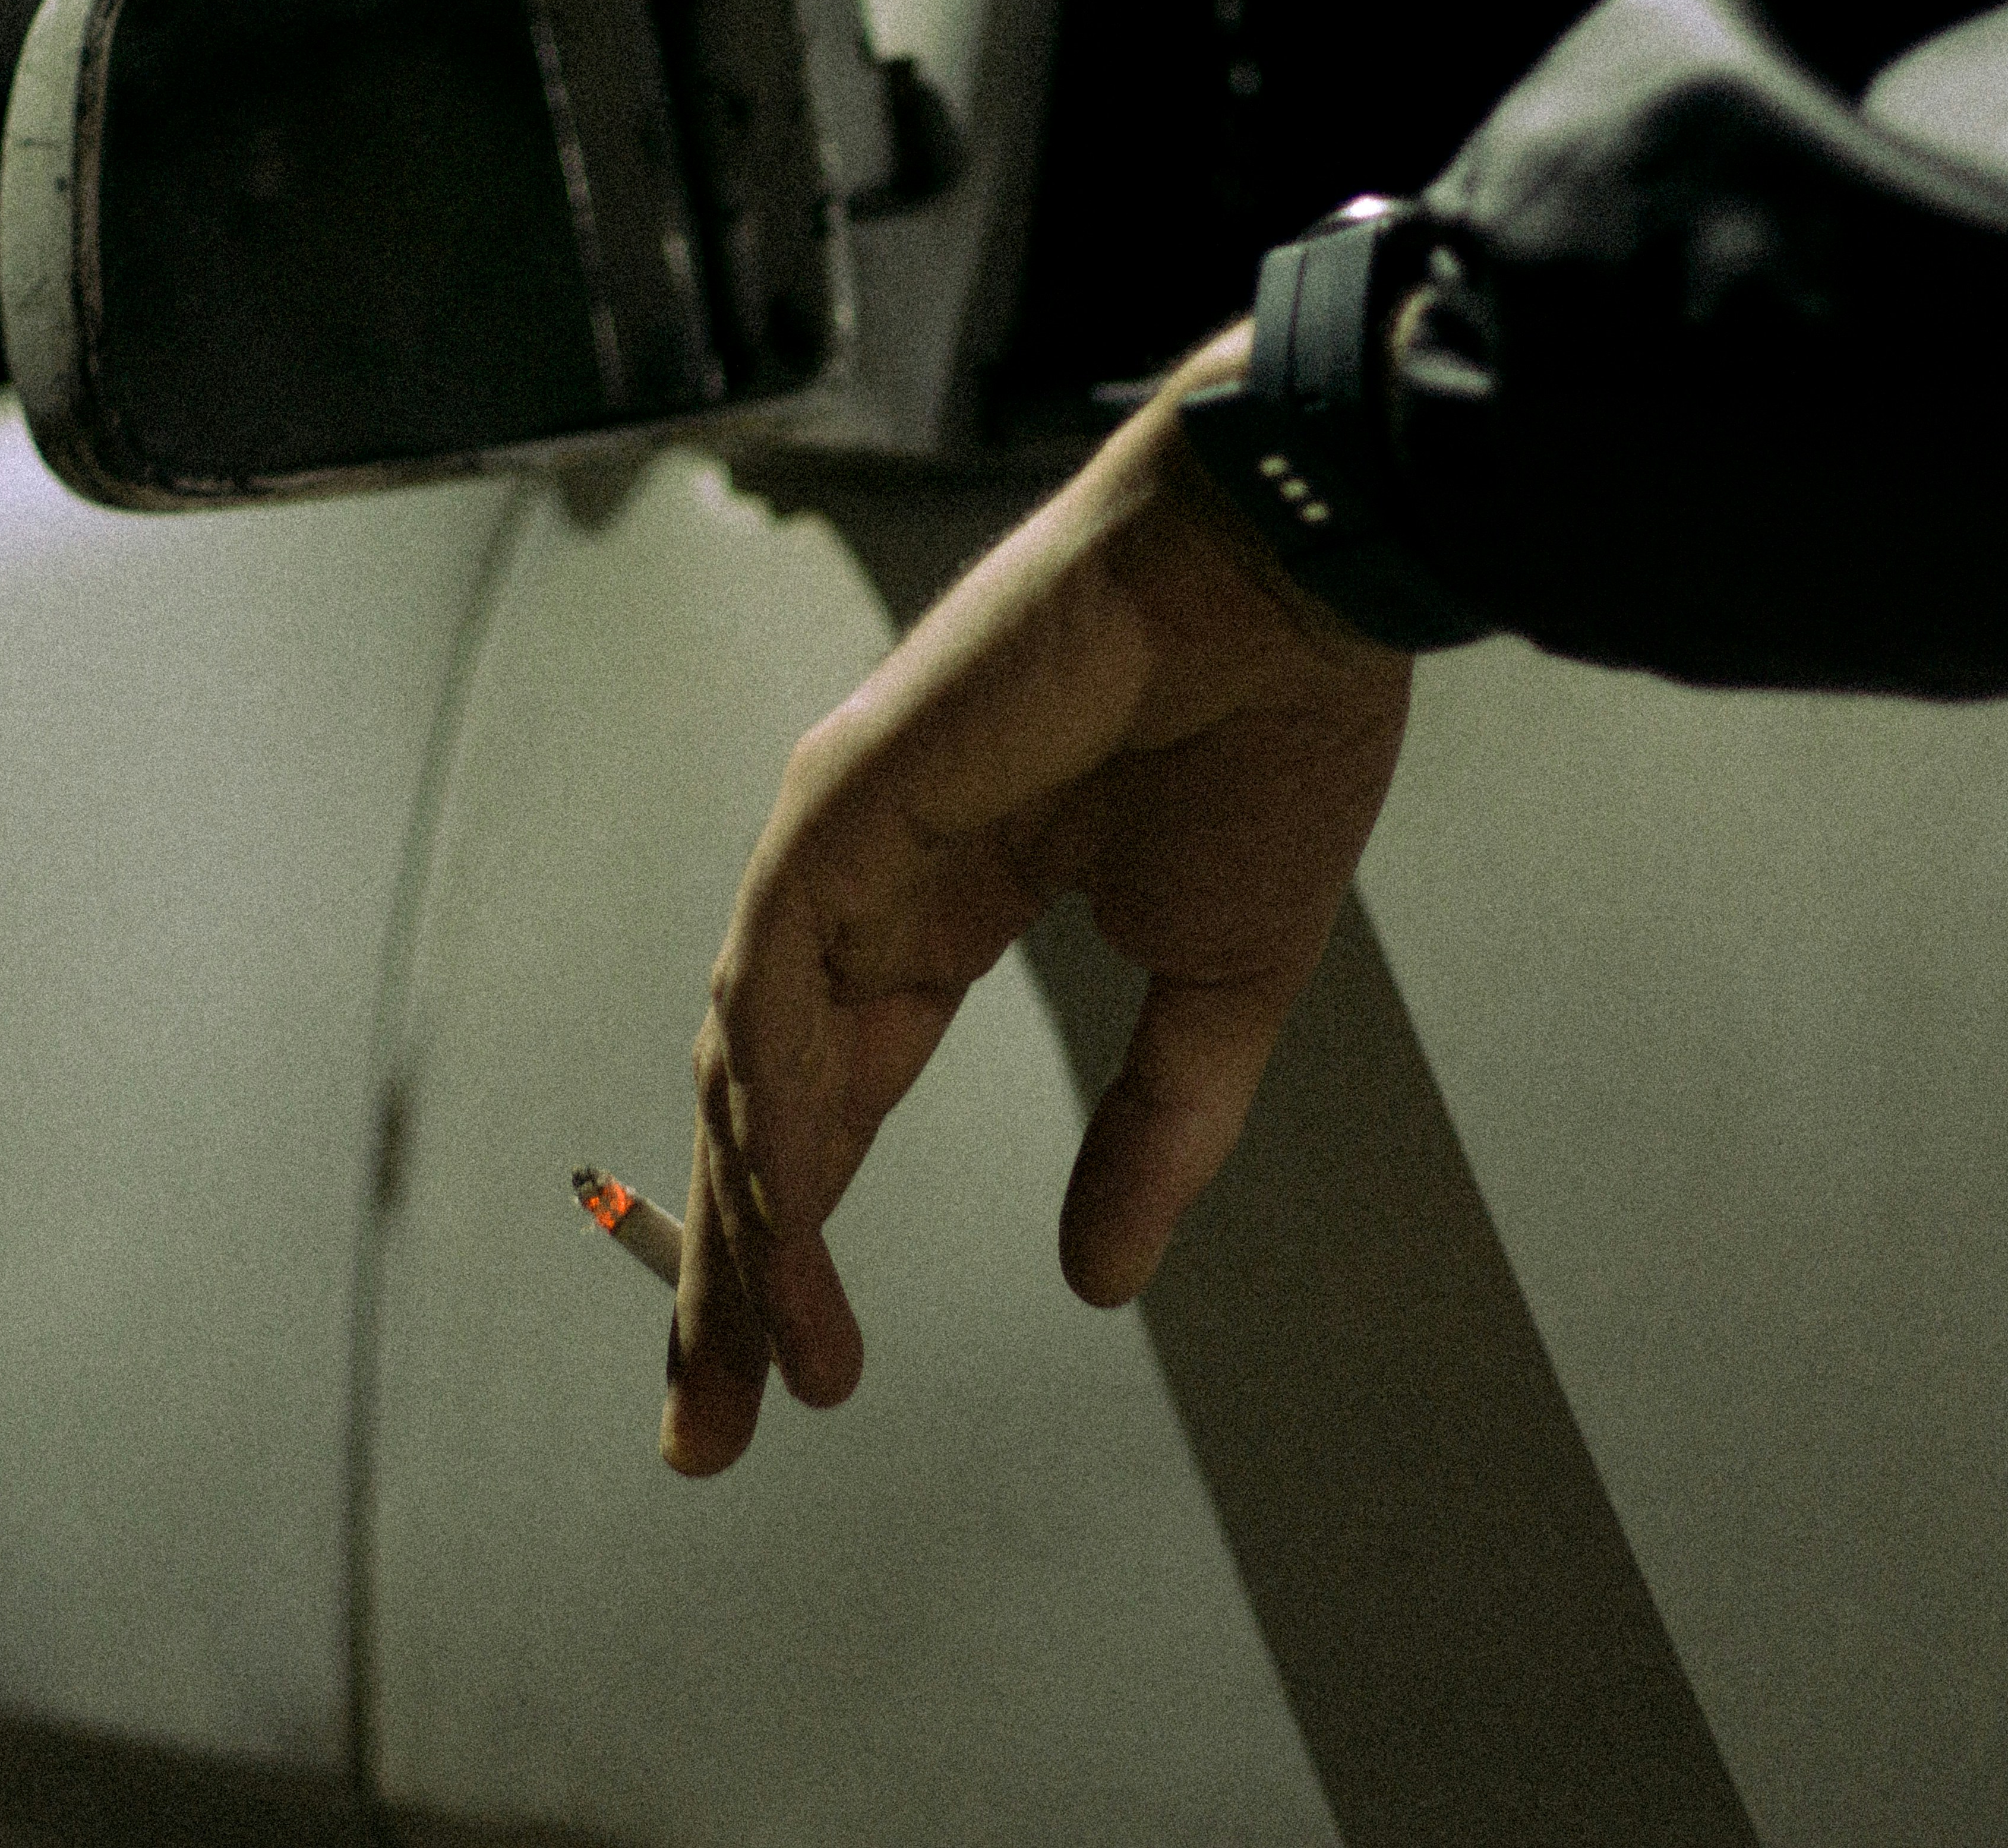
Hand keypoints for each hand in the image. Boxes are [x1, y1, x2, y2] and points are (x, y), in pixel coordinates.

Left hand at [661, 322, 1414, 1474]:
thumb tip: (1098, 1275)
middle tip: (712, 1427)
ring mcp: (840, 836)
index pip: (835, 1106)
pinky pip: (775, 981)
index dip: (806, 1249)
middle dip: (733, 1275)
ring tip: (766, 1366)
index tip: (803, 1385)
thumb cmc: (1272, 736)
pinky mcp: (844, 796)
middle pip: (761, 1105)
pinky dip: (774, 1105)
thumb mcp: (1217, 992)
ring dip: (747, 1223)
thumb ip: (1150, 1134)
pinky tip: (787, 1216)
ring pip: (748, 1061)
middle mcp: (864, 883)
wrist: (1295, 581)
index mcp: (942, 913)